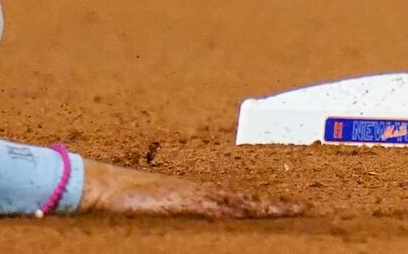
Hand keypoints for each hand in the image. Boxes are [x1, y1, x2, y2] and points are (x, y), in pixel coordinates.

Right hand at [77, 157, 300, 218]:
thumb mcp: (160, 212)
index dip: (264, 205)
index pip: (238, 200)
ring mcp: (192, 195)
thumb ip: (179, 215)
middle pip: (245, 199)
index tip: (289, 209)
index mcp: (197, 197)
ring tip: (291, 209)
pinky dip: (235, 206)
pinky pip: (214, 204)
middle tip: (303, 209)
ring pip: (237, 200)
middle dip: (274, 205)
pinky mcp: (181, 200)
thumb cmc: (127, 203)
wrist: (104, 186)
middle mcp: (200, 193)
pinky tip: (252, 208)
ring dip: (263, 205)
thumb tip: (192, 221)